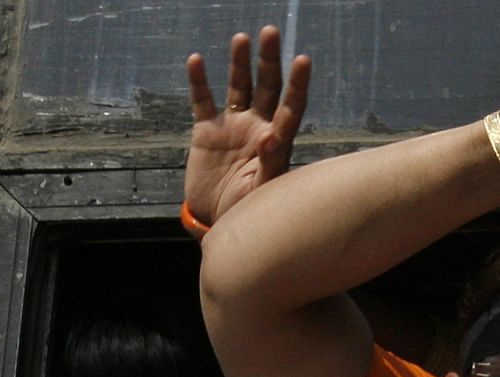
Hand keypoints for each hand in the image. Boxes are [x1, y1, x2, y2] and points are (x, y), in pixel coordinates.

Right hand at [185, 25, 310, 226]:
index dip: (298, 84)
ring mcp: (232, 127)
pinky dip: (199, 82)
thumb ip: (269, 164)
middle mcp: (257, 127)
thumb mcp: (261, 191)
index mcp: (276, 141)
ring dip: (239, 63)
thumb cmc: (248, 211)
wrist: (217, 222)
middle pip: (267, 87)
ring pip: (238, 87)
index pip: (291, 106)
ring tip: (241, 38)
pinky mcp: (206, 132)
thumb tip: (272, 136)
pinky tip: (196, 61)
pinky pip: (202, 102)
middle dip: (269, 60)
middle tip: (271, 31)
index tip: (303, 60)